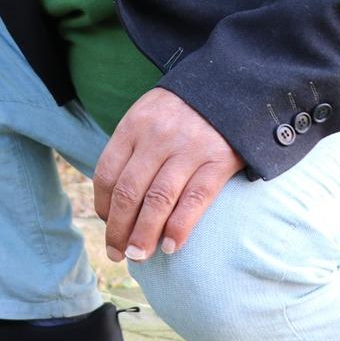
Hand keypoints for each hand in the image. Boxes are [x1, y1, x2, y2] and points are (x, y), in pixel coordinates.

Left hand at [94, 87, 243, 261]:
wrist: (235, 83)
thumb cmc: (186, 109)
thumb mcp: (150, 116)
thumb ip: (134, 149)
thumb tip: (117, 200)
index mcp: (133, 126)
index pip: (107, 174)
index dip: (104, 206)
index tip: (107, 225)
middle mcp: (157, 137)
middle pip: (128, 191)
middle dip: (118, 228)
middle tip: (117, 254)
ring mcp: (189, 148)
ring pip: (158, 199)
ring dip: (144, 234)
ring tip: (138, 257)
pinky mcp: (220, 159)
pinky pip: (195, 199)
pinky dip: (180, 226)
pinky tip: (171, 246)